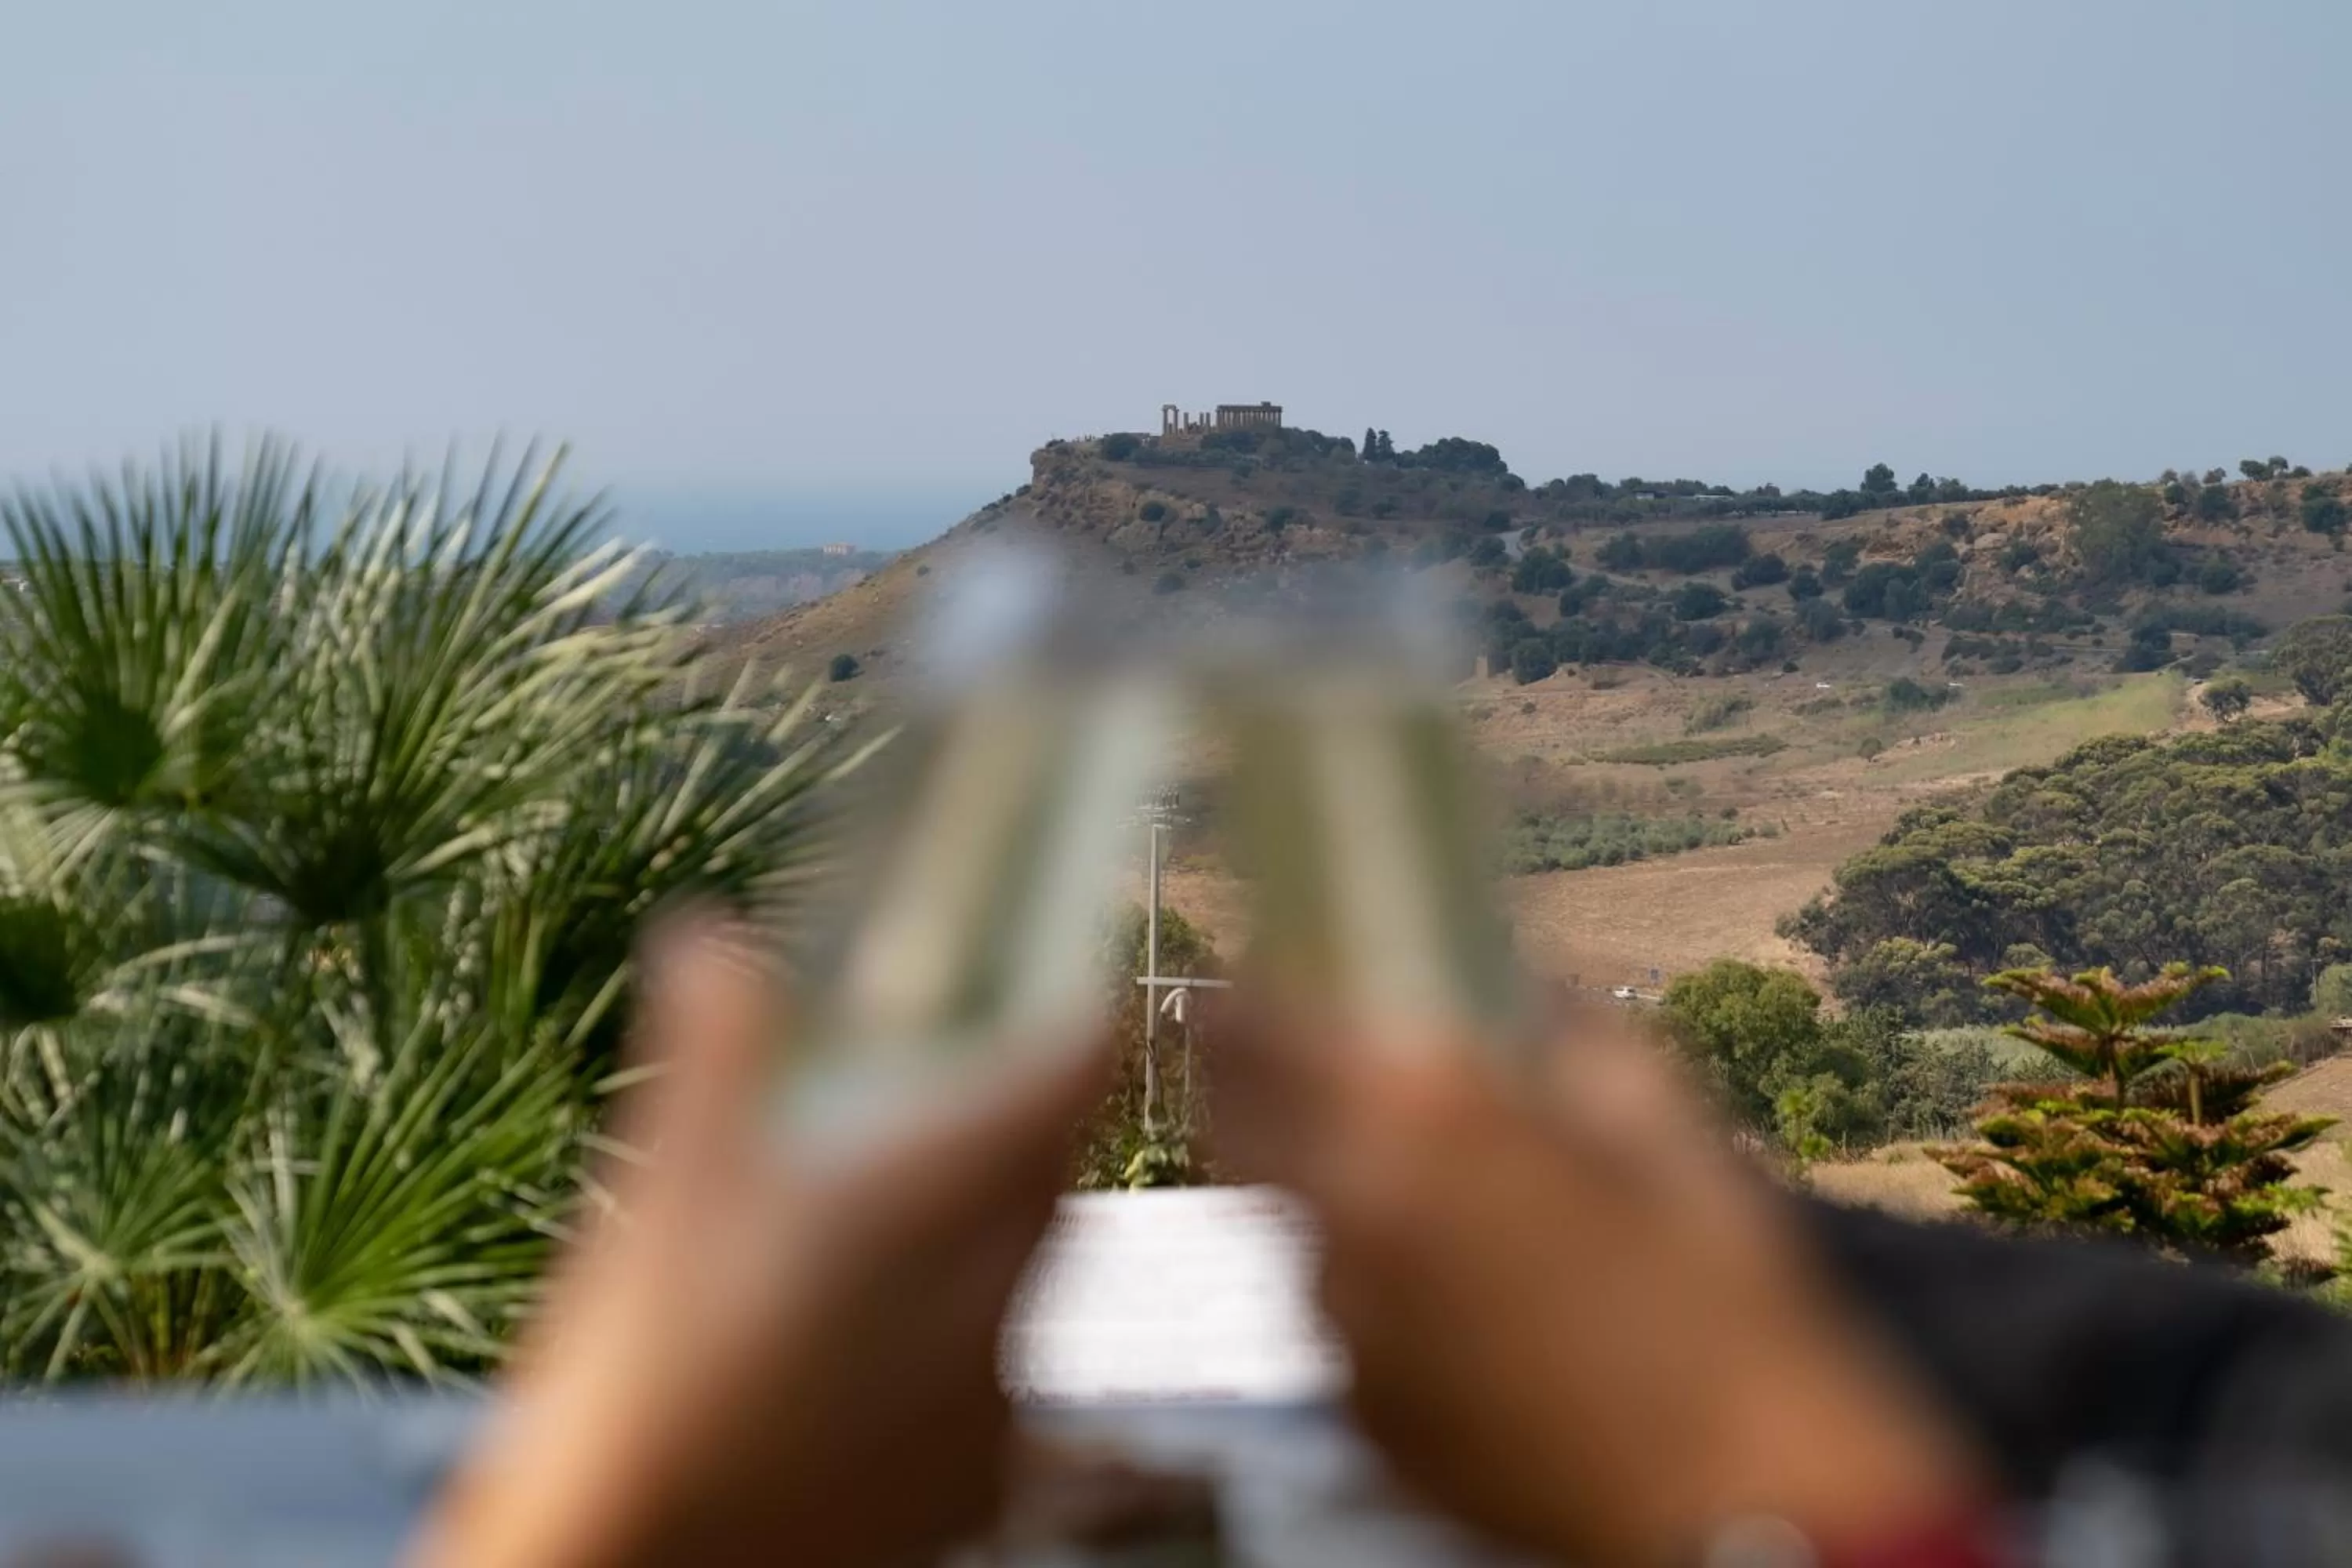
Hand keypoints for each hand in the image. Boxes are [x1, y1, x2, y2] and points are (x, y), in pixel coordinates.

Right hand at [407, 917, 1107, 1567]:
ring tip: (903, 1215)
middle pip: (1054, 1172)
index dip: (1081, 1018)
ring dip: (995, 1225)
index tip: (1073, 981)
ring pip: (1033, 1270)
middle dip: (1027, 1119)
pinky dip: (966, 1328)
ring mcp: (991, 1404)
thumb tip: (711, 932)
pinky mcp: (974, 1481)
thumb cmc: (639, 1383)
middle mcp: (989, 1303)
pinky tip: (881, 1336)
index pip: (1067, 1079)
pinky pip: (1004, 1367)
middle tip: (965, 1085)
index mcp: (929, 1212)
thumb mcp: (665, 1194)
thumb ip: (713, 1052)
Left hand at [1207, 997, 1983, 1565]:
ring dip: (1319, 1191)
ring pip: (1288, 1227)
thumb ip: (1573, 1038)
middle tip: (1300, 1067)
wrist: (1743, 1496)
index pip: (1253, 1030)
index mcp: (1422, 1116)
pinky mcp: (1363, 1413)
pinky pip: (1336, 1320)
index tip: (1255, 981)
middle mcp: (1353, 1213)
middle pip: (1235, 1126)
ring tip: (1407, 1189)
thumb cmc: (1721, 1300)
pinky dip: (1365, 1290)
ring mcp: (1346, 1326)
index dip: (1242, 999)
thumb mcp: (1662, 1125)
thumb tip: (1532, 995)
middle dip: (1255, 1087)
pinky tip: (1449, 1295)